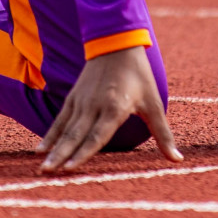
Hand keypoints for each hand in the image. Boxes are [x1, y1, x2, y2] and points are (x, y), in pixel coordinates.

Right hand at [37, 46, 182, 172]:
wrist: (117, 43)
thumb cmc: (139, 75)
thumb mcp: (154, 103)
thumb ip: (163, 134)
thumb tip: (177, 159)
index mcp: (115, 108)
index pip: (96, 136)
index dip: (83, 153)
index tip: (70, 169)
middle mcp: (94, 106)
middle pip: (75, 136)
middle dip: (61, 156)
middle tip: (47, 174)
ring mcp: (81, 101)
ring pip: (65, 129)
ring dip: (53, 149)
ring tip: (41, 167)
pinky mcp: (74, 97)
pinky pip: (60, 119)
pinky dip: (50, 134)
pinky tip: (41, 149)